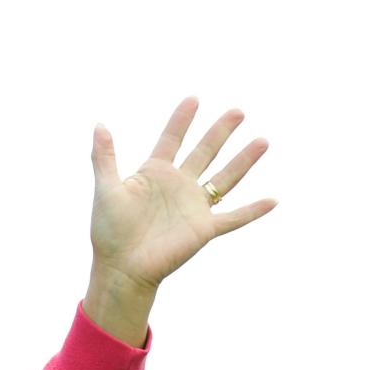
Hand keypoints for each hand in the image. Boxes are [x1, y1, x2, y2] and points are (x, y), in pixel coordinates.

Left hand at [83, 96, 276, 344]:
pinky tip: (273, 201)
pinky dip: (253, 210)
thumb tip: (99, 125)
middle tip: (238, 111)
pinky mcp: (204, 229)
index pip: (171, 140)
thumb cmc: (109, 232)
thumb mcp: (106, 189)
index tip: (193, 99)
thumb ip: (104, 157)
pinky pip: (234, 218)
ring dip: (243, 160)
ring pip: (225, 178)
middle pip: (204, 152)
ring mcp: (193, 206)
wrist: (121, 267)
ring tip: (262, 141)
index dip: (181, 120)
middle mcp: (178, 186)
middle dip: (220, 132)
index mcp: (155, 174)